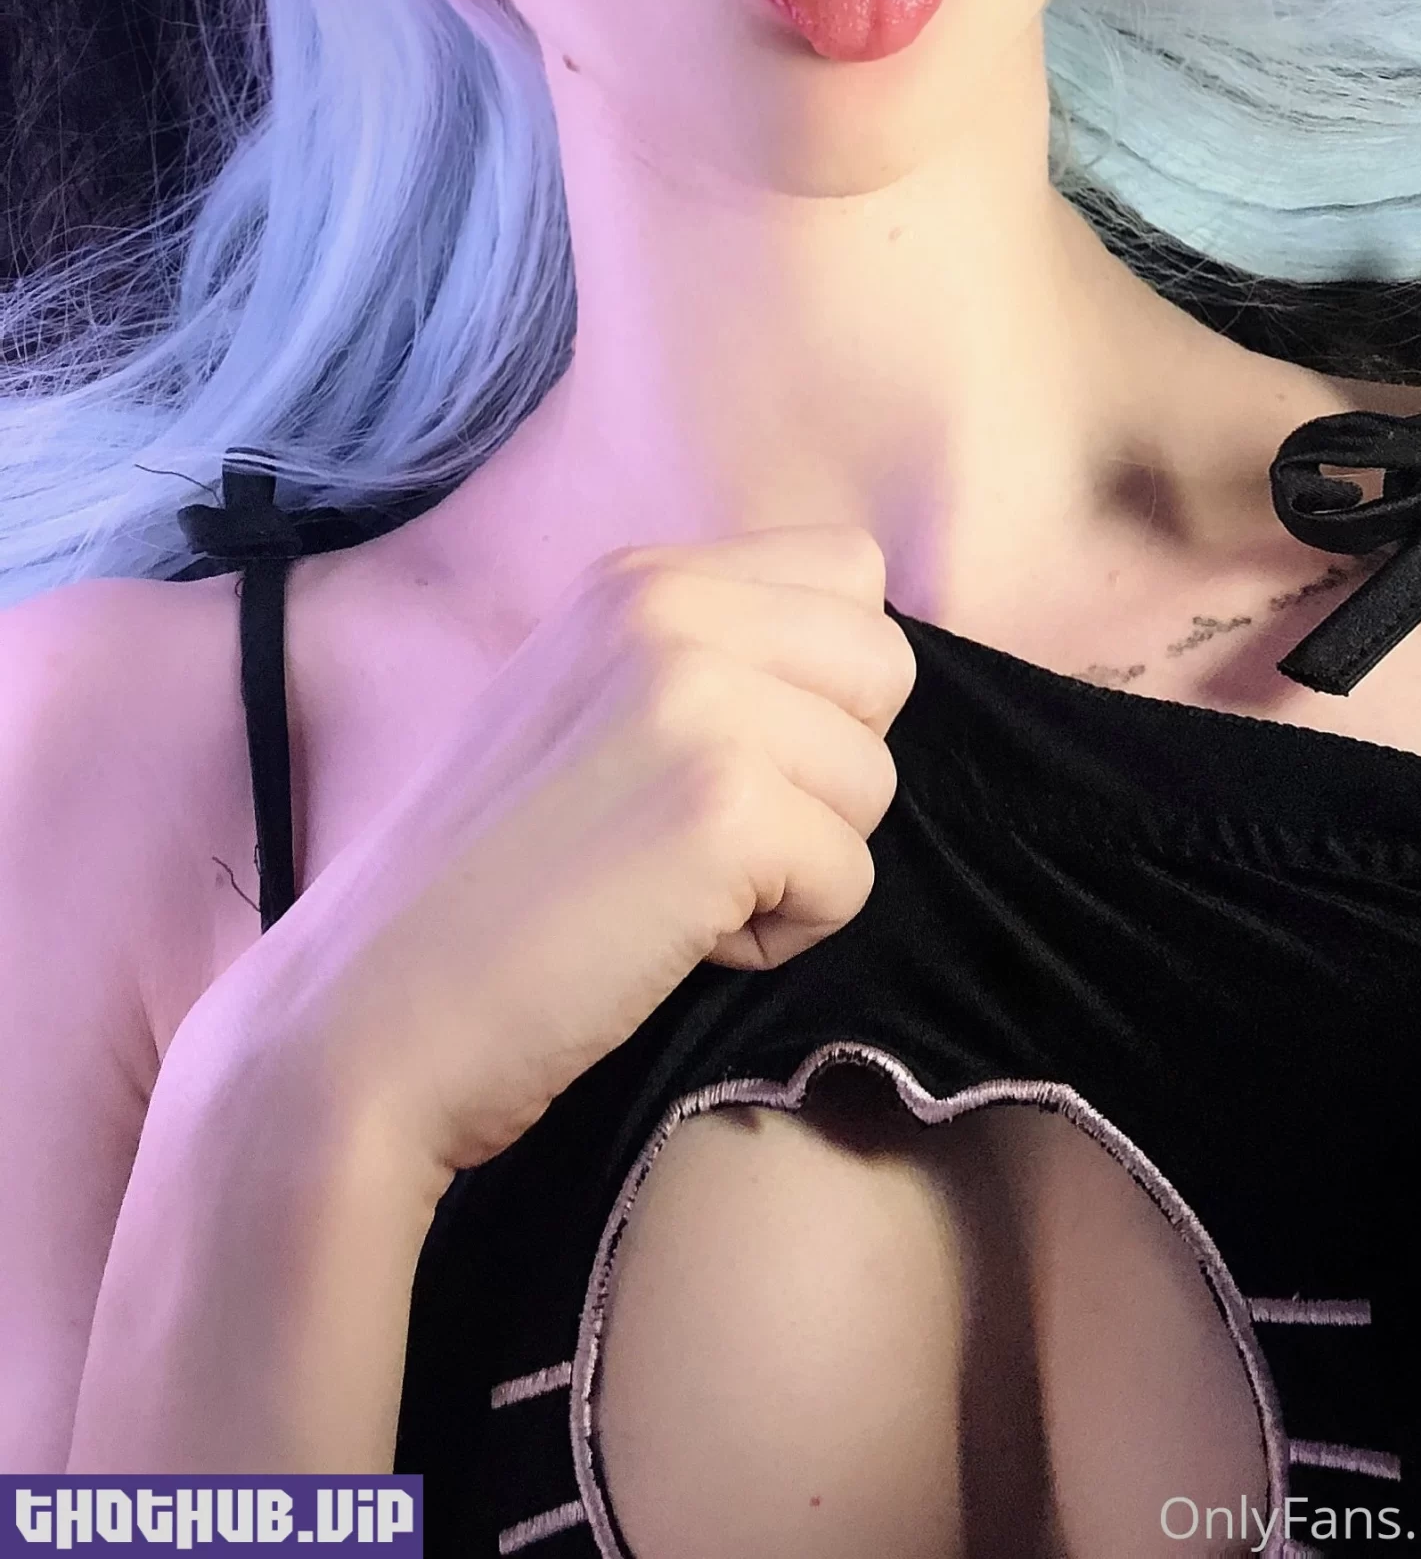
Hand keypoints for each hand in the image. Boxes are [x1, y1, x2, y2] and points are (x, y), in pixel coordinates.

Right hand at [182, 528, 912, 1190]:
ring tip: (674, 891)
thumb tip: (851, 675)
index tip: (723, 760)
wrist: (366, 1013)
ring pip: (875, 781)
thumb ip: (706, 659)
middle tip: (705, 835)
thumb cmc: (486, 885)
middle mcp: (671, 605)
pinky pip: (850, 879)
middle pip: (886, 668)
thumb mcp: (589, 704)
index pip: (851, 574)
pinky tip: (671, 941)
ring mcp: (699, 699)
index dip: (821, 686)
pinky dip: (779, 939)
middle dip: (827, 770)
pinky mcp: (722, 808)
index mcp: (640, 576)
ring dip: (800, 863)